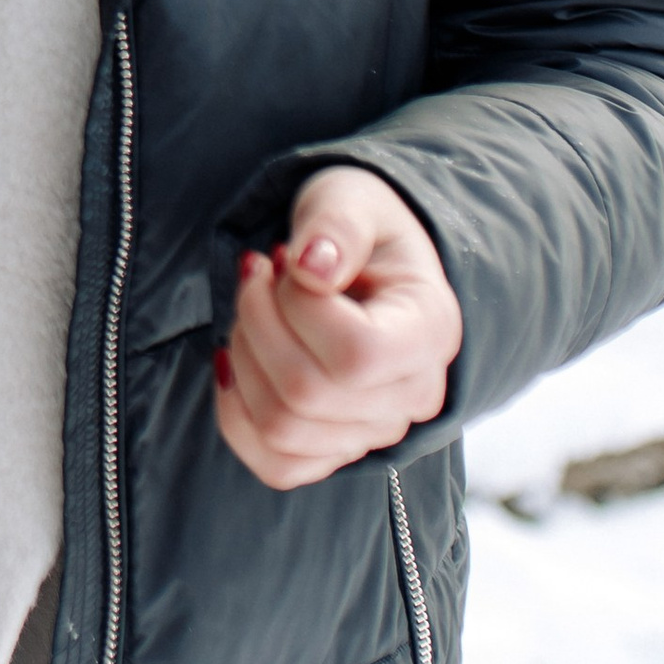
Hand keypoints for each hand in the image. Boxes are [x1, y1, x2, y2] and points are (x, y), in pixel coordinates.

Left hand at [214, 165, 461, 492]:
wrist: (364, 260)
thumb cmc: (357, 227)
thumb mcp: (350, 198)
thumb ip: (336, 224)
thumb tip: (310, 267)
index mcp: (430, 331)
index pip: (355, 355)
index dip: (296, 307)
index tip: (281, 259)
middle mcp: (414, 395)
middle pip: (306, 396)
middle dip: (255, 324)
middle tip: (256, 274)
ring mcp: (375, 432)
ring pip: (282, 431)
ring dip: (243, 360)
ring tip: (253, 309)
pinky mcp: (336, 450)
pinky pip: (275, 465)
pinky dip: (236, 414)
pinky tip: (233, 359)